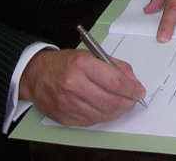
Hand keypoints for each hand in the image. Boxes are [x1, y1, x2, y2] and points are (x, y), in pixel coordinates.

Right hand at [18, 48, 144, 125]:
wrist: (36, 74)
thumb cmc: (65, 63)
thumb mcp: (91, 55)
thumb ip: (115, 66)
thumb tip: (133, 81)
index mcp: (82, 65)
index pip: (115, 82)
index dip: (132, 89)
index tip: (139, 90)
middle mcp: (74, 85)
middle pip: (111, 101)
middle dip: (128, 102)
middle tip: (133, 99)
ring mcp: (68, 103)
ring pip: (102, 114)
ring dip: (118, 111)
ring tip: (122, 104)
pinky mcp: (65, 117)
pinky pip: (91, 121)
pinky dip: (103, 116)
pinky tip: (105, 108)